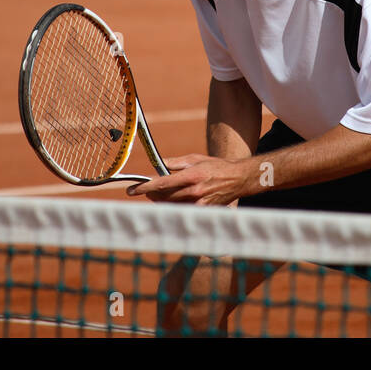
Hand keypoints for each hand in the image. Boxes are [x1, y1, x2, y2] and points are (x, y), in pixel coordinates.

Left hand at [126, 153, 250, 204]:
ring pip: (170, 206)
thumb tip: (159, 165)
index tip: (131, 189)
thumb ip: (176, 163)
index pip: (161, 183)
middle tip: (143, 190)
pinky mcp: (203, 211)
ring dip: (159, 200)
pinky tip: (169, 201)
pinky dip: (172, 206)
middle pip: (163, 197)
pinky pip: (181, 210)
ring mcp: (199, 203)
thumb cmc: (216, 166)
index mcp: (191, 175)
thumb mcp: (195, 158)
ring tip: (154, 194)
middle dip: (150, 193)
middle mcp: (194, 191)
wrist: (238, 178)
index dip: (144, 187)